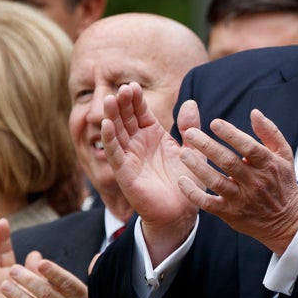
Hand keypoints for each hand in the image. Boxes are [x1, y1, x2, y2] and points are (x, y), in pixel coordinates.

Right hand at [101, 83, 199, 260]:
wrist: (181, 211)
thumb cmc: (185, 181)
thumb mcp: (191, 151)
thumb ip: (190, 128)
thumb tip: (191, 102)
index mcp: (153, 135)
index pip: (140, 112)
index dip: (136, 100)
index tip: (133, 85)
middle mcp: (138, 143)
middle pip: (126, 118)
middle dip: (122, 103)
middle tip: (121, 89)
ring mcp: (129, 156)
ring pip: (116, 132)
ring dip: (111, 116)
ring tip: (109, 99)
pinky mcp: (124, 172)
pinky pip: (114, 153)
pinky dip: (109, 139)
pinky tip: (106, 125)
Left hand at [174, 110, 297, 254]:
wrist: (286, 222)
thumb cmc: (282, 182)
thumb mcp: (284, 155)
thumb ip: (270, 132)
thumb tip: (254, 112)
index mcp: (268, 165)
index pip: (249, 147)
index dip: (231, 135)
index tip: (214, 123)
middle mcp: (255, 182)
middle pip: (229, 162)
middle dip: (208, 147)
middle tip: (190, 133)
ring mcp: (242, 199)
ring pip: (217, 182)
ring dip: (199, 168)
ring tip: (183, 154)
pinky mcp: (231, 214)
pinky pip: (209, 204)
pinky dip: (194, 194)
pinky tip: (182, 181)